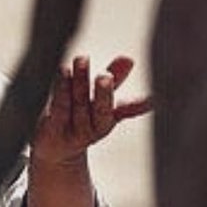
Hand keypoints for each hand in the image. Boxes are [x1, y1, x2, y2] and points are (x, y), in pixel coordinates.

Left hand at [31, 55, 153, 165]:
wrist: (53, 147)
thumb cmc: (77, 116)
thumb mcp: (96, 97)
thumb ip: (113, 79)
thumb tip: (129, 59)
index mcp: (108, 119)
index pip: (126, 111)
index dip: (139, 106)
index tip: (153, 99)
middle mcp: (93, 127)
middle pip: (101, 110)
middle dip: (103, 93)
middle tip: (105, 76)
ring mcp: (74, 130)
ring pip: (78, 105)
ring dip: (80, 83)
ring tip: (82, 60)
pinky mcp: (54, 129)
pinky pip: (60, 107)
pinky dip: (62, 89)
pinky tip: (64, 71)